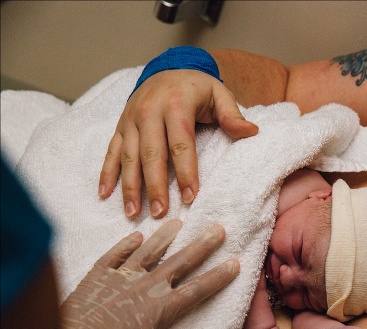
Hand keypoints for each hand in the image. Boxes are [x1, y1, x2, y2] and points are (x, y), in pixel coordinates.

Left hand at [60, 219, 239, 328]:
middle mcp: (144, 288)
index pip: (197, 290)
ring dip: (165, 237)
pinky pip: (114, 256)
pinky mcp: (96, 278)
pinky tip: (137, 235)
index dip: (218, 276)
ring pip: (148, 252)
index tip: (235, 262)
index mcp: (160, 309)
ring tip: (179, 222)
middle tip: (217, 228)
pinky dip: (126, 244)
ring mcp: (119, 279)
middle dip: (201, 246)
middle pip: (179, 263)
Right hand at [99, 69, 258, 219]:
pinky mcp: (120, 126)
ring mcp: (131, 120)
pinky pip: (111, 151)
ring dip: (130, 186)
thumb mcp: (219, 94)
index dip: (186, 171)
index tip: (191, 197)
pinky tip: (105, 195)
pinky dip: (107, 173)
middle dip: (155, 185)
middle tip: (160, 213)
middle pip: (152, 154)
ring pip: (129, 156)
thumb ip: (232, 114)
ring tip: (134, 212)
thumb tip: (252, 131)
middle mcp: (148, 111)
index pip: (181, 143)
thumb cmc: (197, 88)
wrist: (167, 69)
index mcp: (175, 105)